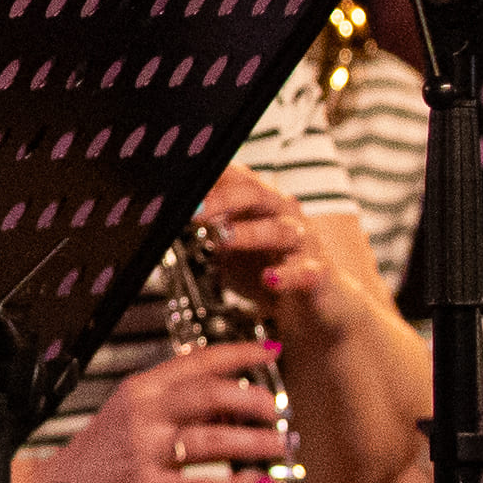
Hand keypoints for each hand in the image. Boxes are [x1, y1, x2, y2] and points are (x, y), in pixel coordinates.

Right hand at [44, 337, 290, 482]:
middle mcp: (142, 415)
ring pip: (212, 438)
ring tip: (277, 447)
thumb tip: (227, 403)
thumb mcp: (127, 417)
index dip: (239, 354)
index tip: (268, 352)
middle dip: (252, 401)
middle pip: (209, 394)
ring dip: (253, 443)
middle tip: (276, 410)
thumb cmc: (93, 460)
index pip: (196, 361)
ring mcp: (143, 452)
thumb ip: (172, 406)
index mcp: (139, 391)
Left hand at [178, 168, 334, 331]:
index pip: (236, 177)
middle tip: (194, 209)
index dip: (210, 177)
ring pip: (280, 230)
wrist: (316, 306)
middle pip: (256, 195)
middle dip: (223, 198)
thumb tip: (166, 216)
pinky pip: (305, 273)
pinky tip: (270, 279)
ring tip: (224, 238)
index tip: (179, 181)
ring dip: (250, 233)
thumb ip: (205, 230)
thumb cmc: (270, 268)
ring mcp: (304, 244)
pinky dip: (288, 276)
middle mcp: (284, 215)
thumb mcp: (230, 249)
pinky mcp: (317, 275)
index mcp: (261, 203)